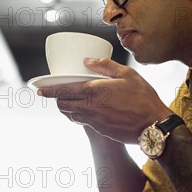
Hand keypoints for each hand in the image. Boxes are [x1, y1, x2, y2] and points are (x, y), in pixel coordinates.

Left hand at [38, 58, 171, 143]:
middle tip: (57, 93)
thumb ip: (105, 66)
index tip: (39, 89)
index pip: (63, 91)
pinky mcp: (100, 130)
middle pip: (63, 105)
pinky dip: (79, 115)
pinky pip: (83, 122)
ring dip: (67, 108)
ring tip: (69, 100)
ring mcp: (94, 121)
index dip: (48, 90)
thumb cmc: (143, 98)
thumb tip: (87, 61)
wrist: (153, 125)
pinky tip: (86, 110)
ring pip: (71, 115)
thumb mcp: (127, 74)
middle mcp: (89, 108)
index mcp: (94, 92)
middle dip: (57, 99)